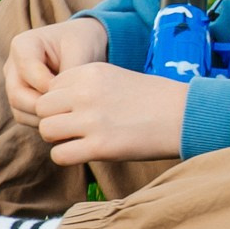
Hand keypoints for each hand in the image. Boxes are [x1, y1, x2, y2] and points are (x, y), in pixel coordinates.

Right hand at [3, 18, 108, 124]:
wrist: (83, 44)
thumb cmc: (82, 42)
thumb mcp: (81, 49)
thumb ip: (72, 71)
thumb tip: (65, 98)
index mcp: (24, 45)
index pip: (28, 71)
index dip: (49, 85)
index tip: (71, 90)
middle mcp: (12, 66)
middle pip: (17, 95)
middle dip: (44, 106)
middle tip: (69, 111)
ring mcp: (14, 83)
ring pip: (18, 110)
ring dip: (43, 117)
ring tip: (70, 116)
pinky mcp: (20, 98)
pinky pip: (25, 117)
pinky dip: (43, 121)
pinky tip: (65, 119)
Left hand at [32, 62, 186, 164]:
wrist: (187, 116)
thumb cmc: (156, 99)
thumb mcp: (118, 78)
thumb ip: (86, 87)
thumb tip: (56, 109)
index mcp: (91, 72)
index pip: (50, 88)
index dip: (61, 102)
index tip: (80, 110)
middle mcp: (86, 93)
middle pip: (42, 108)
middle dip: (55, 119)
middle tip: (76, 128)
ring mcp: (91, 120)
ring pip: (46, 130)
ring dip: (59, 138)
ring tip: (82, 140)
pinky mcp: (99, 146)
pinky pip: (59, 155)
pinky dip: (68, 156)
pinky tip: (87, 153)